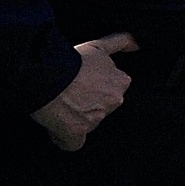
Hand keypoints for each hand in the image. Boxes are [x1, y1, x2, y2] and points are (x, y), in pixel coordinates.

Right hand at [31, 32, 137, 150]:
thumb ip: (121, 43)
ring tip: (59, 105)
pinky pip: (73, 142)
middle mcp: (112, 102)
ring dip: (75, 117)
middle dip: (88, 103)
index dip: (95, 88)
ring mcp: (96, 120)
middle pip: (101, 107)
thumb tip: (137, 46)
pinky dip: (65, 138)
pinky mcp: (77, 134)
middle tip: (70, 94)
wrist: (47, 76)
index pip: (111, 90)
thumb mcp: (98, 46)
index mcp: (120, 83)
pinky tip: (57, 130)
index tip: (83, 85)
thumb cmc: (70, 61)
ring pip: (87, 122)